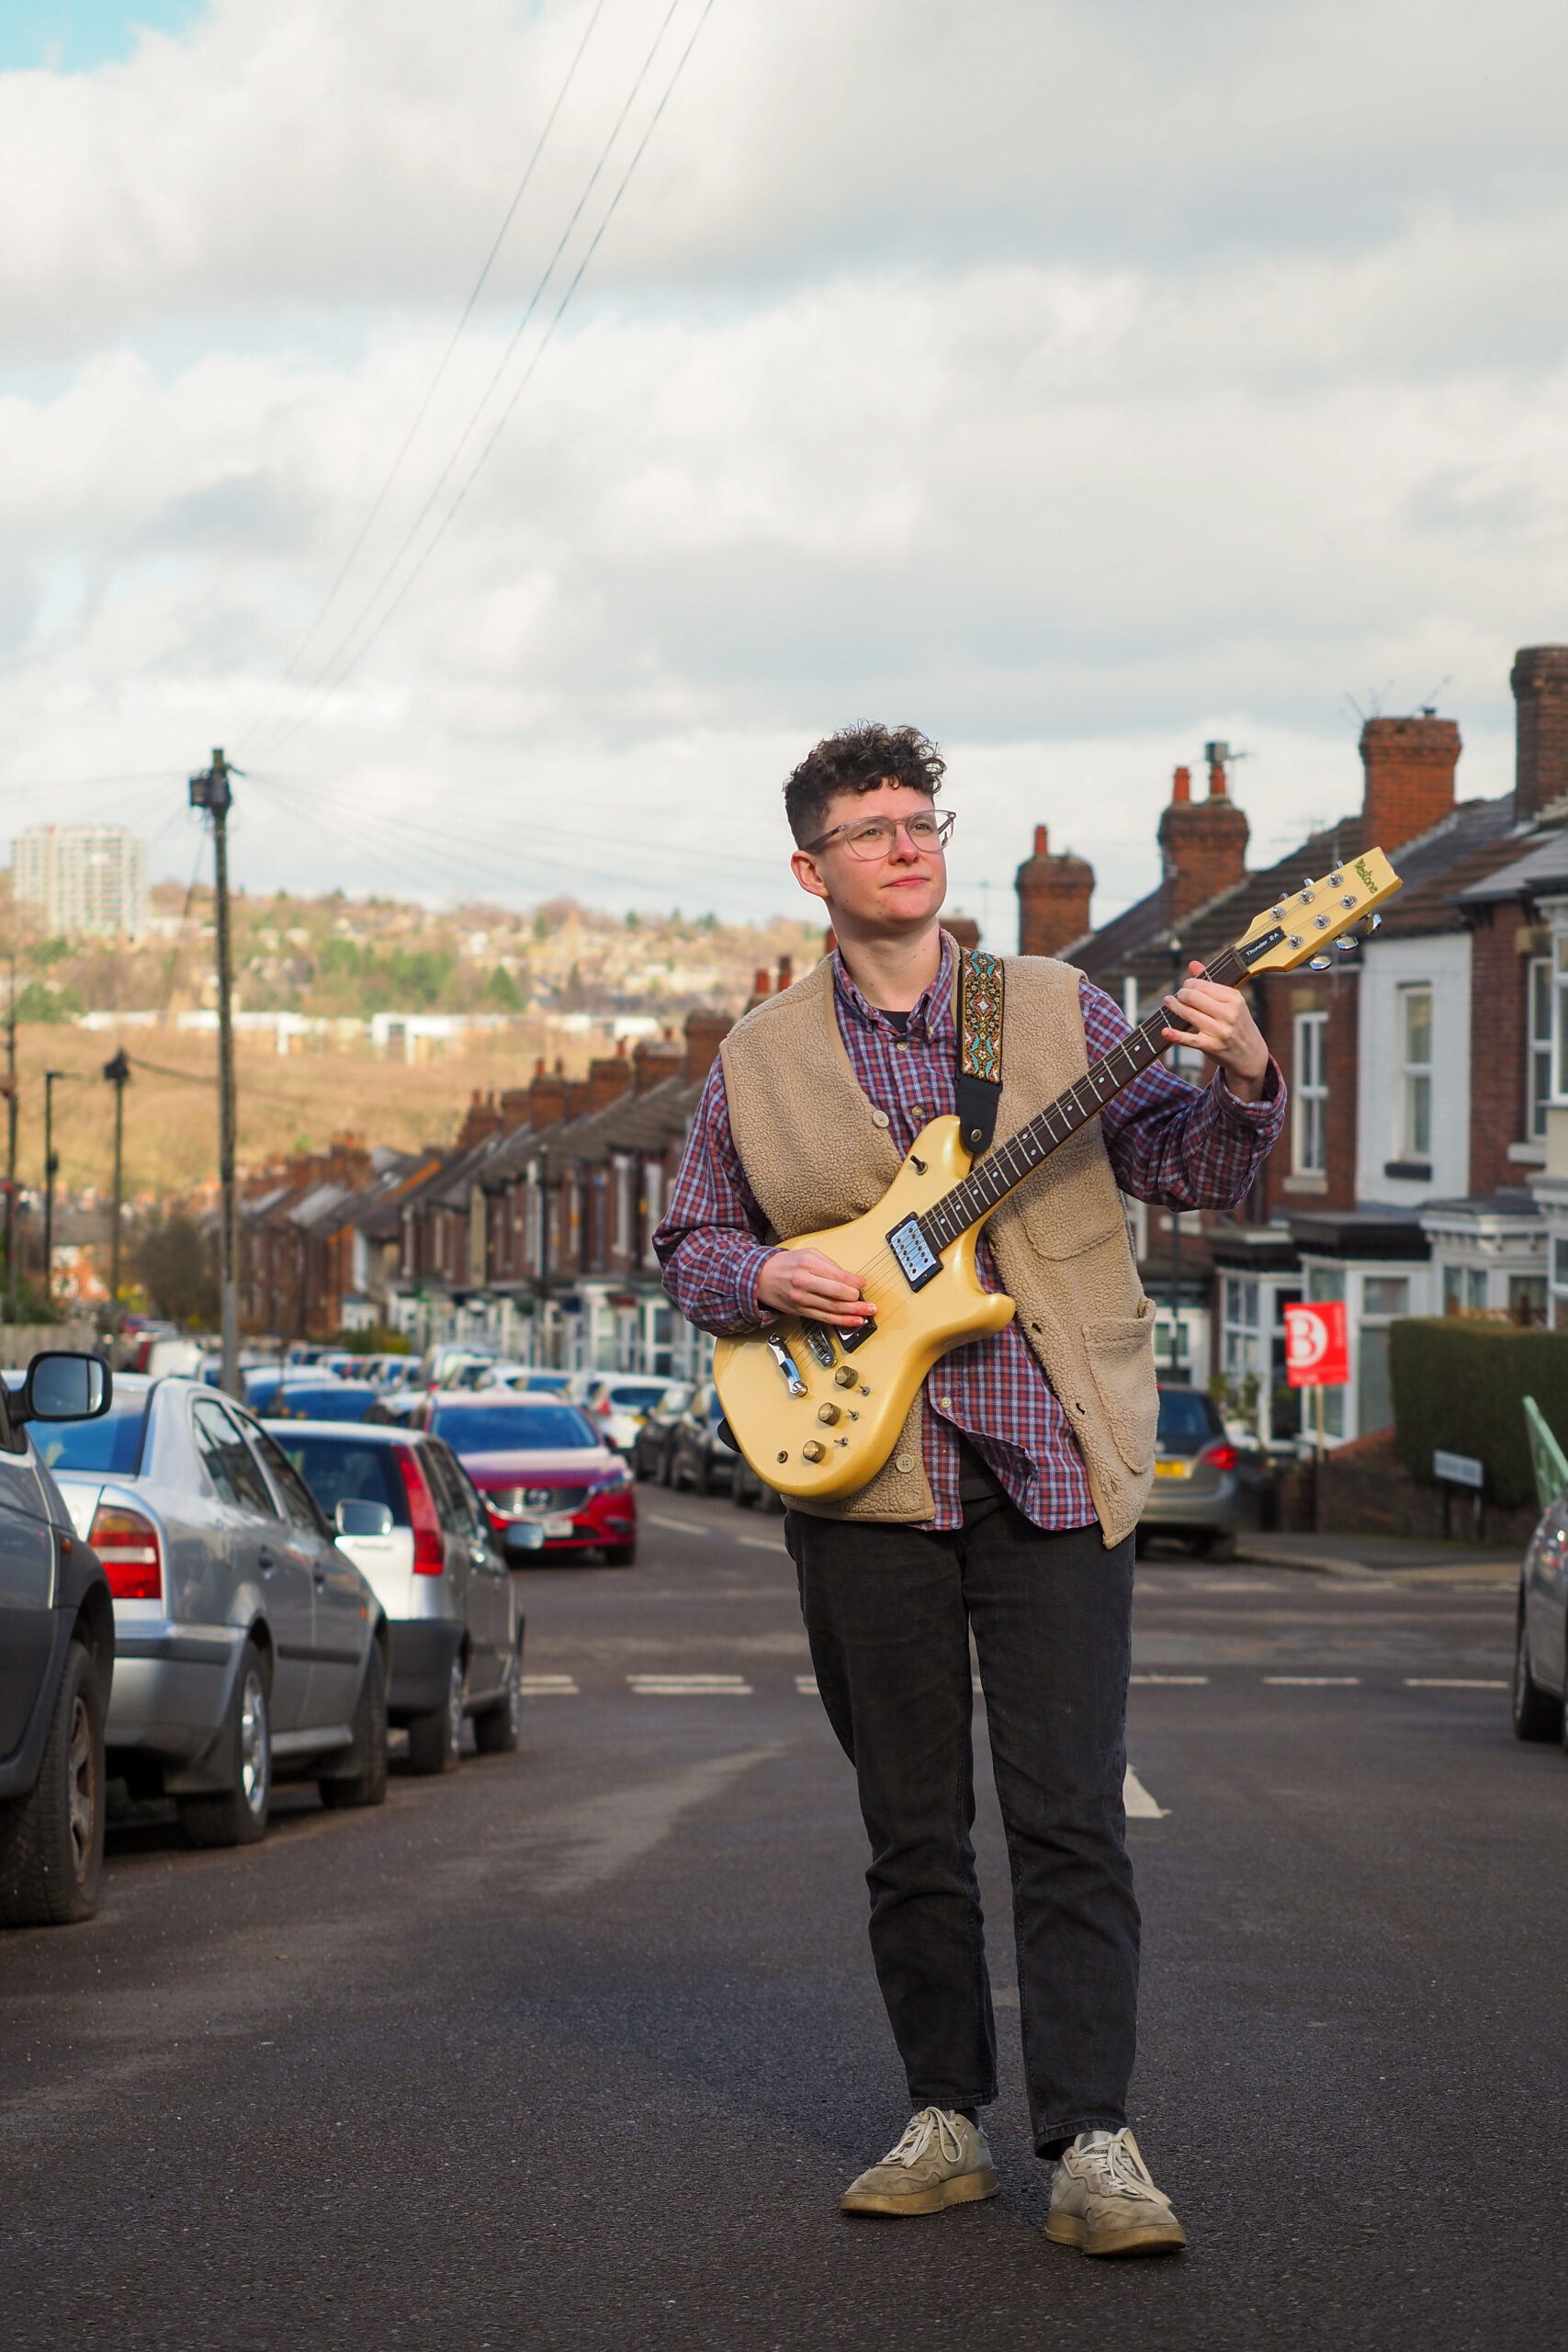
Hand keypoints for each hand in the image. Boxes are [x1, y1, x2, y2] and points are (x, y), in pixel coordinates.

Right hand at [756, 1246, 872, 1324]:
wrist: (760, 1277)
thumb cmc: (785, 1264)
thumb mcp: (807, 1254)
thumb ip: (829, 1265)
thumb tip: (850, 1277)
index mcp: (808, 1265)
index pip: (839, 1276)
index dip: (855, 1281)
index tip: (863, 1283)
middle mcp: (804, 1283)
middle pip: (837, 1294)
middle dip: (857, 1300)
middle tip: (870, 1303)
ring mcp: (801, 1299)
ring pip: (833, 1309)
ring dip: (853, 1313)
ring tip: (867, 1313)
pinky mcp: (800, 1311)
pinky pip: (824, 1318)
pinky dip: (841, 1321)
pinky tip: (853, 1321)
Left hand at [1162, 963, 1269, 1101]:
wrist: (1250, 1054)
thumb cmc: (1237, 1023)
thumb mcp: (1231, 1002)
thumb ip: (1211, 983)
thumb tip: (1192, 964)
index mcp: (1235, 998)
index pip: (1204, 985)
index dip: (1189, 984)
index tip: (1185, 986)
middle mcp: (1229, 1014)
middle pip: (1194, 998)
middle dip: (1181, 994)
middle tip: (1176, 996)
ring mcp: (1221, 1031)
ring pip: (1190, 1015)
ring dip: (1175, 1008)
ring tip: (1168, 1003)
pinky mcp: (1212, 1047)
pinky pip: (1190, 1039)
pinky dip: (1175, 1035)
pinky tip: (1165, 1031)